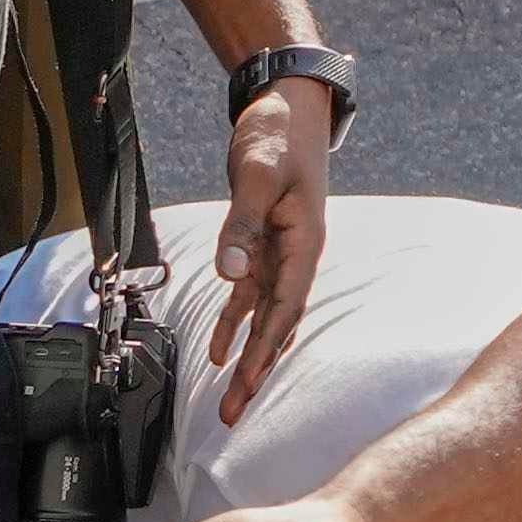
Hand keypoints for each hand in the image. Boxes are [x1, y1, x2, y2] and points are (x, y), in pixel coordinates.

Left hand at [202, 70, 343, 414]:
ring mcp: (280, 254)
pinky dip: (234, 324)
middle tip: (234, 414)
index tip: (247, 380)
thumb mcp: (256, 172)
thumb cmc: (278, 134)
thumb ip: (242, 222)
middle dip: (256, 372)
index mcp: (304, 243)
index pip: (285, 306)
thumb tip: (230, 271)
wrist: (287, 106)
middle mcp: (296, 257)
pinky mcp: (262, 245)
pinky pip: (249, 297)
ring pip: (262, 319)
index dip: (265, 347)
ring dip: (246, 358)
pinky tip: (217, 353)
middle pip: (276, 326)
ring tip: (229, 402)